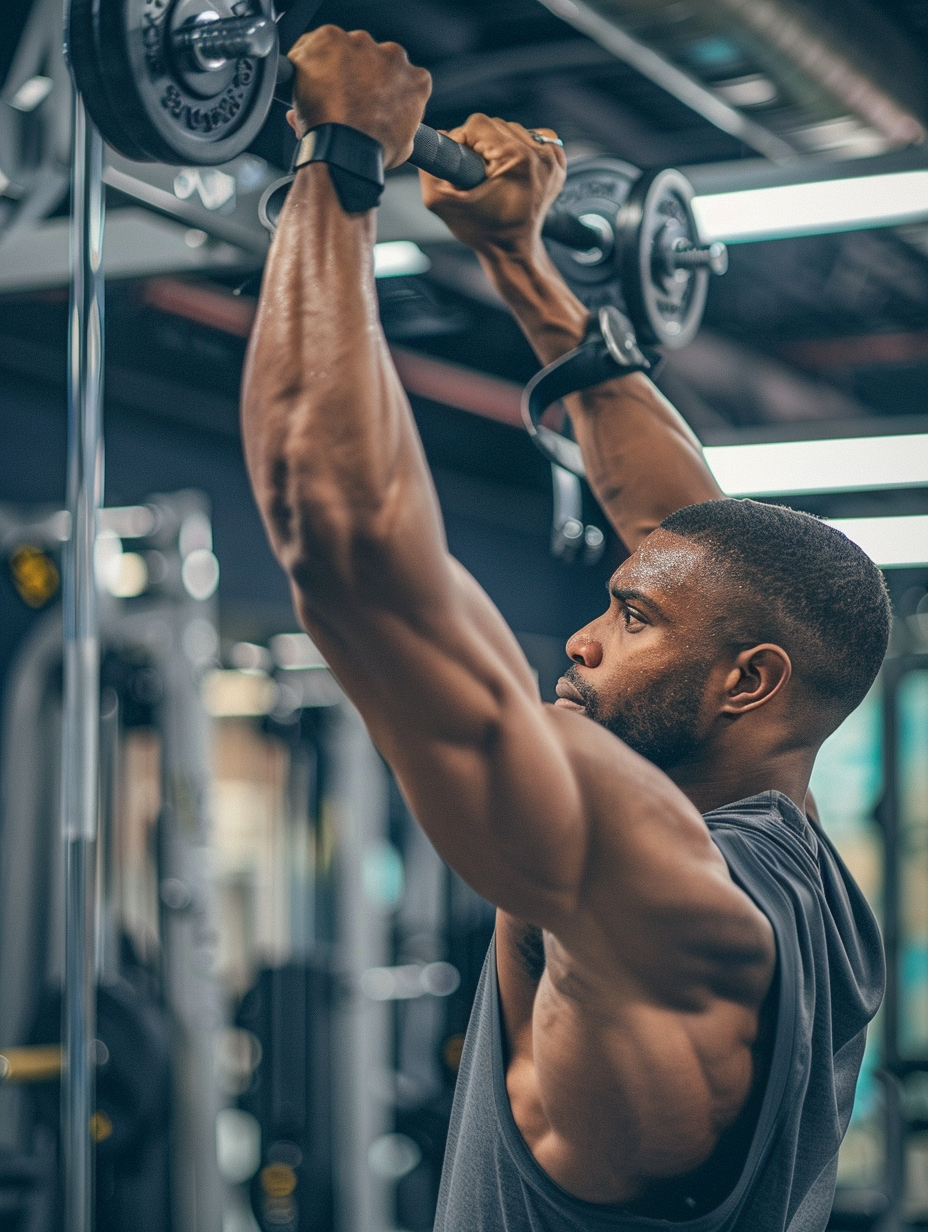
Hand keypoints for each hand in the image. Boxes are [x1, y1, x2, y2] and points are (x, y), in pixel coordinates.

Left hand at [286, 26, 431, 168]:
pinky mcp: (330, 38)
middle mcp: (392, 55)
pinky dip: (306, 62)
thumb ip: (402, 126)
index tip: (366, 101)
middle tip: (342, 100)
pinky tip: (303, 85)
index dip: (380, 89)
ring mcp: (361, 44)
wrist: (344, 152)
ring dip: (333, 67)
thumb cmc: (371, 154)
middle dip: (357, 75)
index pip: (400, 77)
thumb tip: (389, 127)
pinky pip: (312, 45)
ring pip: (343, 49)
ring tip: (322, 97)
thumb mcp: (402, 147)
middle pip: (372, 58)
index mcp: (415, 80)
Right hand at [420, 114, 566, 255]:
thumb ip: (431, 167)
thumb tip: (438, 137)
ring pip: (514, 130)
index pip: (478, 124)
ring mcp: (551, 159)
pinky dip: (521, 150)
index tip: (464, 165)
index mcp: (515, 159)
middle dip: (482, 145)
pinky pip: (534, 139)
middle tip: (479, 174)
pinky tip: (513, 171)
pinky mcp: (558, 164)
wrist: (513, 251)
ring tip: (496, 175)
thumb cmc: (482, 232)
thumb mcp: (441, 202)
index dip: (462, 141)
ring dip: (500, 147)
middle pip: (497, 125)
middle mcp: (538, 155)